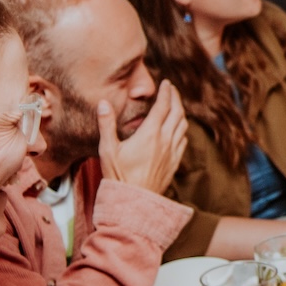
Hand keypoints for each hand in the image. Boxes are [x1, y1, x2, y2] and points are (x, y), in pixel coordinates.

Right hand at [99, 80, 187, 194]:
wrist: (134, 202)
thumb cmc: (119, 177)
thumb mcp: (107, 149)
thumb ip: (106, 124)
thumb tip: (102, 103)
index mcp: (150, 134)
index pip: (163, 106)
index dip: (166, 92)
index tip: (166, 83)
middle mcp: (165, 140)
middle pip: (177, 112)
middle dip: (176, 98)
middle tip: (172, 90)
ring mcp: (172, 152)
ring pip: (182, 125)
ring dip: (181, 112)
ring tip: (175, 106)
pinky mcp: (174, 163)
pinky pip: (183, 140)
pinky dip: (182, 129)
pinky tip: (177, 130)